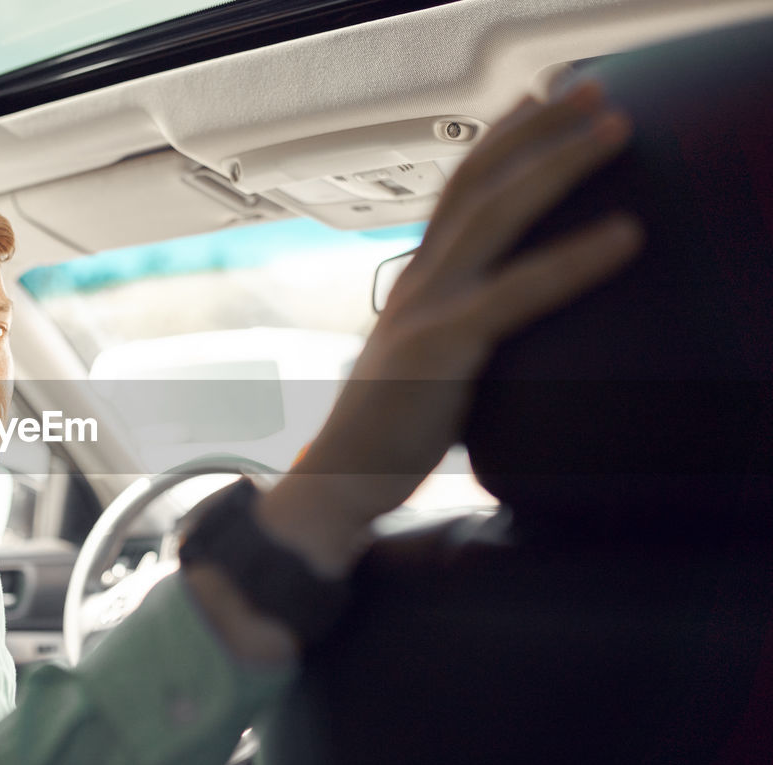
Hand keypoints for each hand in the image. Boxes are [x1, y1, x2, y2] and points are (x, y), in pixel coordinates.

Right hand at [258, 79, 644, 574]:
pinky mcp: (440, 346)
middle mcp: (418, 280)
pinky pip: (517, 292)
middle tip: (591, 87)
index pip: (457, 190)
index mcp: (417, 281)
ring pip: (492, 213)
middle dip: (537, 127)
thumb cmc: (386, 430)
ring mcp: (425, 307)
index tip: (539, 102)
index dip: (500, 140)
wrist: (338, 479)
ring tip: (613, 130)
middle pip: (477, 181)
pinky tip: (625, 237)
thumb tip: (501, 325)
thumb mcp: (426, 362)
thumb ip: (458, 328)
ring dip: (556, 163)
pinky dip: (574, 260)